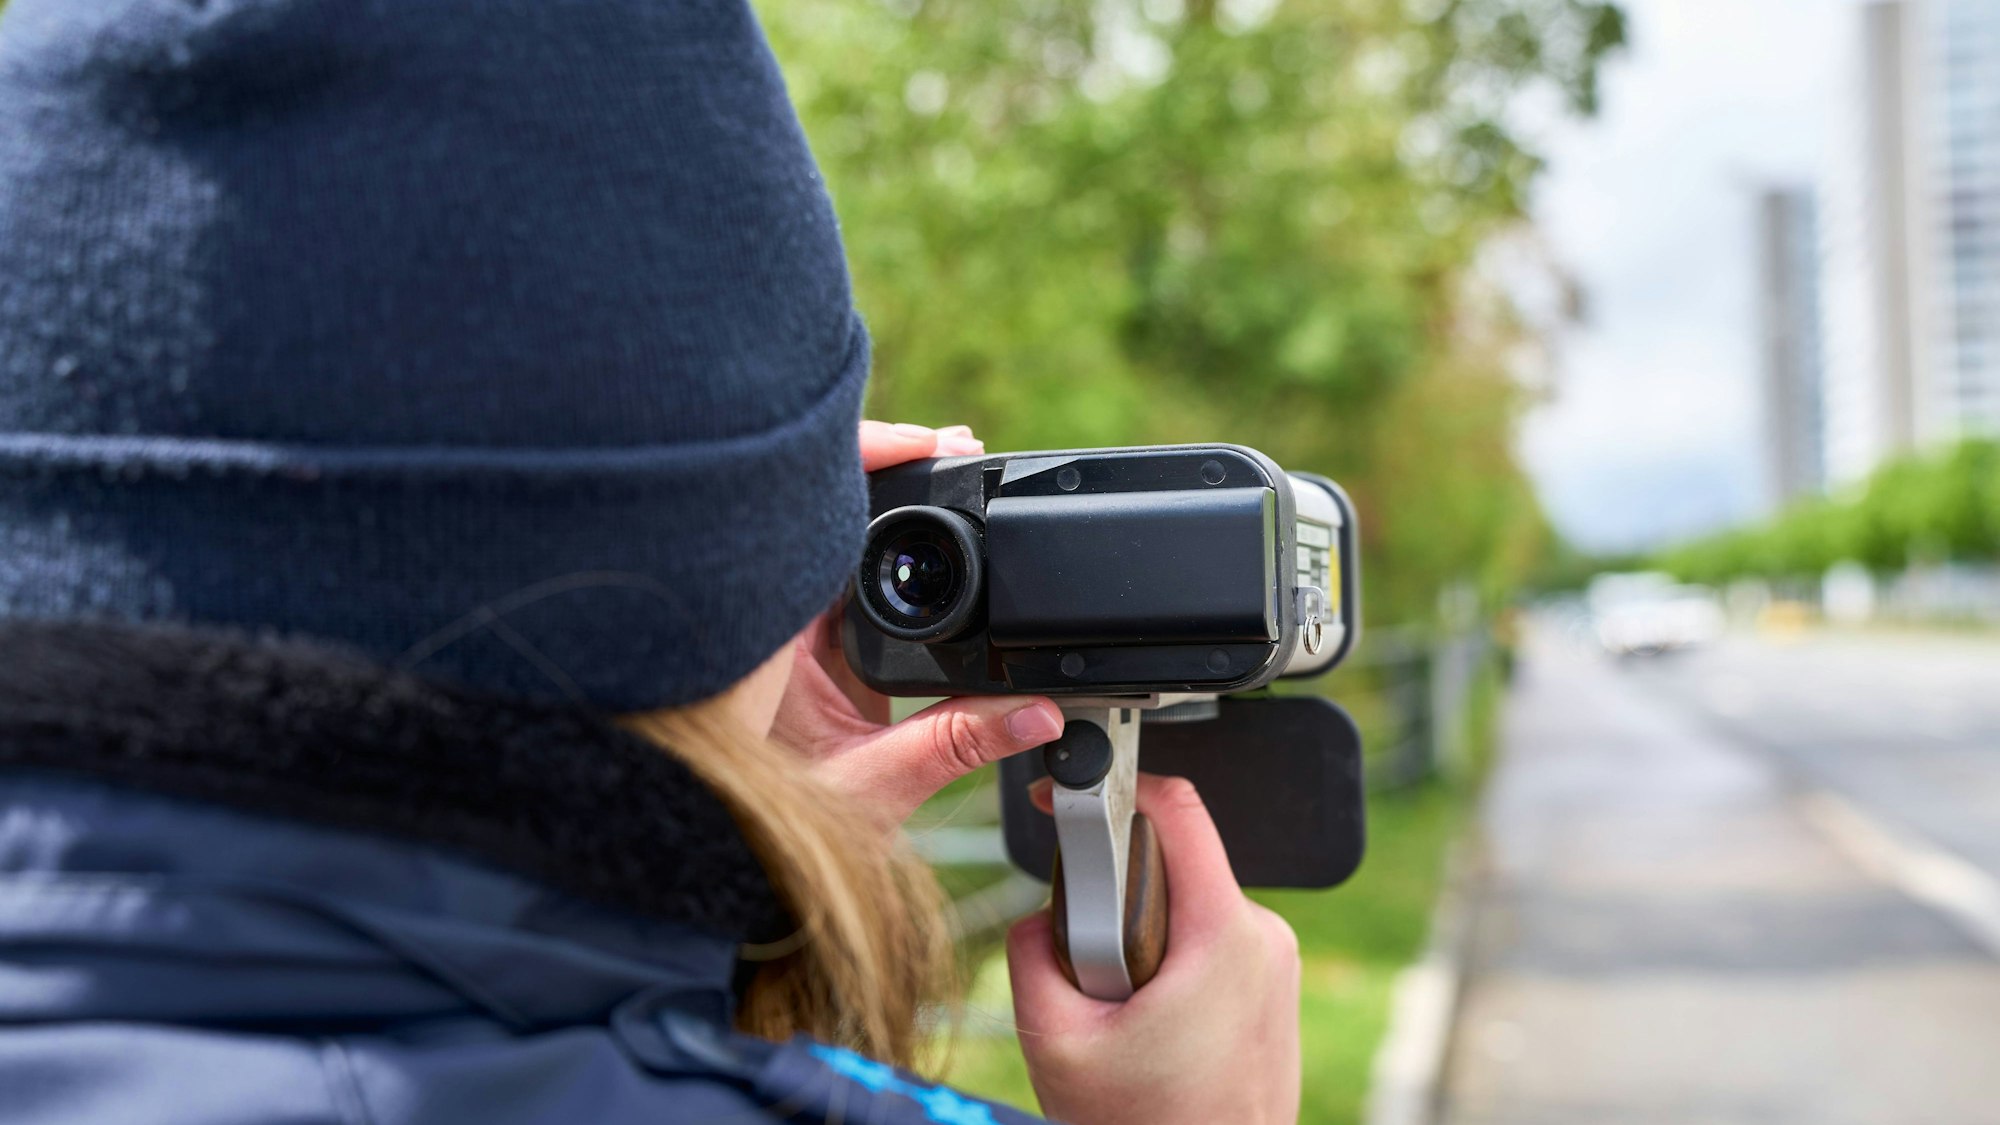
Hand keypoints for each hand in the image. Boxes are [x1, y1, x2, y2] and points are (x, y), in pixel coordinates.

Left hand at [770, 420, 1065, 825]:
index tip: (932, 444)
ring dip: (885, 498)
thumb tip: (1036, 710)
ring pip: (825, 533)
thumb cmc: (767, 830)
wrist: (727, 863)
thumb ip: (959, 743)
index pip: (814, 515)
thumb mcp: (877, 784)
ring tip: (947, 461)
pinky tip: (920, 516)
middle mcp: (766, 618)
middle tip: (960, 445)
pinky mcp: (801, 641)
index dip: (871, 460)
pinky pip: (835, 568)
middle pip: (821, 510)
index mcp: (769, 636)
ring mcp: (781, 624)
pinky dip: (878, 538)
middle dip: (891, 467)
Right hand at [1007, 774, 1302, 1124]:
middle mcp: (1263, 935)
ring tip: (1121, 1003)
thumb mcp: (1056, 1041)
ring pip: (1187, 900)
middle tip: (1086, 952)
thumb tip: (1040, 913)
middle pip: (1174, 858)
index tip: (1068, 794)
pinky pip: (1208, 936)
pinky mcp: (1273, 985)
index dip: (1113, 783)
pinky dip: (1169, 957)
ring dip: (1140, 929)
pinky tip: (1150, 1016)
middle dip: (1115, 886)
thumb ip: (1033, 953)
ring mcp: (1276, 962)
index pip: (1177, 807)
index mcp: (1222, 934)